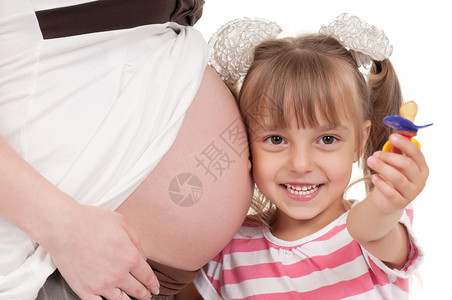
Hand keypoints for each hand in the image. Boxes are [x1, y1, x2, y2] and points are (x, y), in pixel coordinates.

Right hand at [43, 204, 158, 299]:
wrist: (63, 227)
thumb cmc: (92, 220)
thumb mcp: (122, 223)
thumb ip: (136, 241)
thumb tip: (144, 258)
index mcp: (130, 257)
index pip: (147, 276)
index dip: (153, 284)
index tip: (155, 288)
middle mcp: (118, 274)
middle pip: (137, 290)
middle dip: (145, 294)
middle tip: (147, 295)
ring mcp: (101, 284)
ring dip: (128, 299)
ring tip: (131, 298)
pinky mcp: (84, 290)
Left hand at [367, 133, 428, 213]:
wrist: (387, 200)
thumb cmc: (392, 177)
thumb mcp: (395, 164)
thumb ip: (396, 152)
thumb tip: (394, 137)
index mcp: (421, 168)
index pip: (416, 153)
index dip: (404, 144)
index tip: (391, 136)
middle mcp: (420, 180)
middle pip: (407, 165)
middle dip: (389, 157)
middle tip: (375, 153)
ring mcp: (412, 193)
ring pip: (398, 178)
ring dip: (382, 167)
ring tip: (370, 161)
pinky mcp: (401, 203)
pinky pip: (390, 192)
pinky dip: (380, 183)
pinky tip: (373, 177)